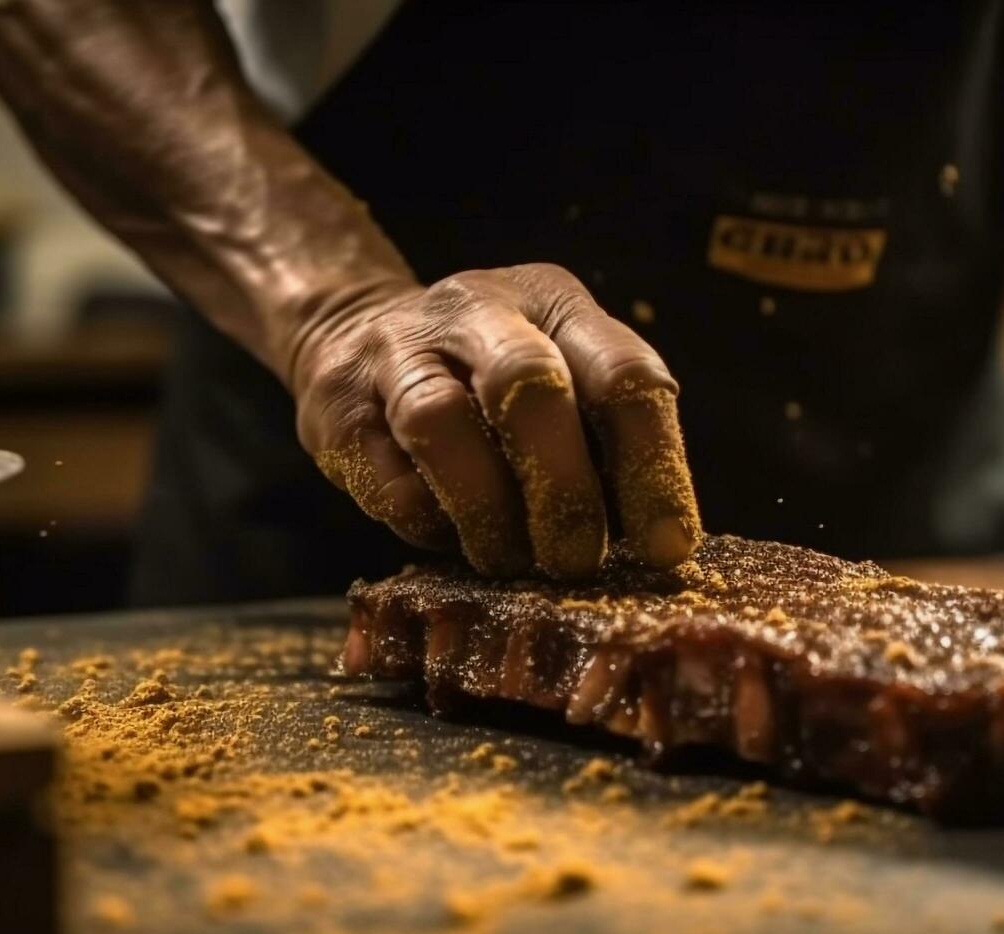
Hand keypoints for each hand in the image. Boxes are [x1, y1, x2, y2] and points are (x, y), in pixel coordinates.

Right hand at [290, 263, 701, 578]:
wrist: (352, 332)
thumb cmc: (487, 383)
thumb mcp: (560, 382)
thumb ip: (603, 444)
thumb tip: (657, 546)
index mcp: (555, 304)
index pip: (623, 375)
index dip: (652, 467)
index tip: (665, 548)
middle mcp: (478, 308)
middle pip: (528, 384)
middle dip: (563, 490)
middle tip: (577, 560)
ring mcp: (397, 348)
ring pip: (440, 421)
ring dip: (487, 511)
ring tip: (511, 561)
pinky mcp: (338, 402)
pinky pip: (386, 474)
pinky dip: (428, 521)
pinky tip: (451, 537)